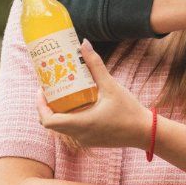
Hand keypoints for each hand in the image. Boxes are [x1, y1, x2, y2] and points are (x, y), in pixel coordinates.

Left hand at [36, 41, 150, 150]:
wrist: (145, 132)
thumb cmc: (129, 111)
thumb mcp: (111, 86)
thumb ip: (95, 65)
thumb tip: (84, 44)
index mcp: (81, 123)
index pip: (48, 122)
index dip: (40, 106)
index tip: (42, 90)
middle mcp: (80, 135)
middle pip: (53, 123)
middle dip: (48, 106)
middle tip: (51, 87)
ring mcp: (85, 139)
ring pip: (63, 127)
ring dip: (59, 111)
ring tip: (64, 92)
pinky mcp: (92, 140)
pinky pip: (74, 129)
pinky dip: (70, 117)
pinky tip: (79, 102)